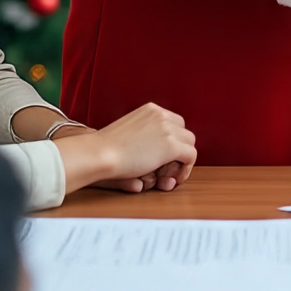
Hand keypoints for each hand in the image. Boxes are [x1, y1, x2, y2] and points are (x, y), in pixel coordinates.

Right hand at [54, 103, 196, 194]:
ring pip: (190, 144)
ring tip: (168, 176)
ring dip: (182, 161)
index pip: (173, 124)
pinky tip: (173, 180)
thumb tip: (154, 153)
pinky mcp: (172, 146)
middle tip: (166, 169)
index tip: (163, 158)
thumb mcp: (128, 134)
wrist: (99, 153)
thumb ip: (143, 137)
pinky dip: (186, 169)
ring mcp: (168, 129)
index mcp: (150, 110)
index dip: (172, 142)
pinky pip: (190, 156)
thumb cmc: (105, 149)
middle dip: (179, 151)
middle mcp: (162, 115)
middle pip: (184, 133)